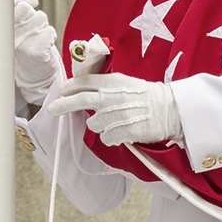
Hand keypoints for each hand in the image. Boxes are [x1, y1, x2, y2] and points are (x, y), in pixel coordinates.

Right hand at [12, 0, 63, 104]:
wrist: (31, 78)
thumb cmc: (22, 49)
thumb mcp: (14, 28)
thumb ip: (16, 8)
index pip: (10, 2)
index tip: (31, 3)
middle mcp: (5, 35)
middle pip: (25, 7)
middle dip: (32, 15)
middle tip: (31, 30)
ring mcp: (20, 42)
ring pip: (40, 17)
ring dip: (42, 27)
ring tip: (35, 40)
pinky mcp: (35, 50)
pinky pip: (49, 31)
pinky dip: (50, 38)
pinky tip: (43, 48)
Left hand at [43, 72, 181, 146]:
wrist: (170, 109)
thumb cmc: (148, 96)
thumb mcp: (126, 82)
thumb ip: (105, 86)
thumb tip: (85, 91)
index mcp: (111, 82)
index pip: (82, 82)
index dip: (69, 87)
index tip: (62, 91)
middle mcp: (110, 97)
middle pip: (78, 100)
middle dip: (61, 105)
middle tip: (51, 109)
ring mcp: (115, 115)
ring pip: (93, 125)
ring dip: (99, 126)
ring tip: (115, 123)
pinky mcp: (122, 131)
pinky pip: (106, 139)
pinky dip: (111, 138)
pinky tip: (121, 132)